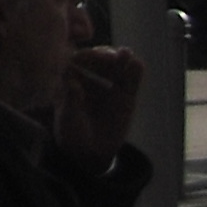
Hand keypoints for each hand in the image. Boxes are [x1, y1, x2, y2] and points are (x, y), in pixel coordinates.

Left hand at [53, 44, 140, 170]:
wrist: (90, 152)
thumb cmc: (72, 132)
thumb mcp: (69, 118)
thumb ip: (71, 101)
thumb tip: (73, 85)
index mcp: (70, 79)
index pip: (75, 61)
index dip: (83, 57)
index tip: (89, 56)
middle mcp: (89, 78)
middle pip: (97, 60)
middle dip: (103, 55)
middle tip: (110, 56)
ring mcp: (108, 86)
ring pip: (115, 67)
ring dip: (120, 58)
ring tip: (126, 54)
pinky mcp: (125, 96)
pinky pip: (130, 82)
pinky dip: (134, 72)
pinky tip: (137, 64)